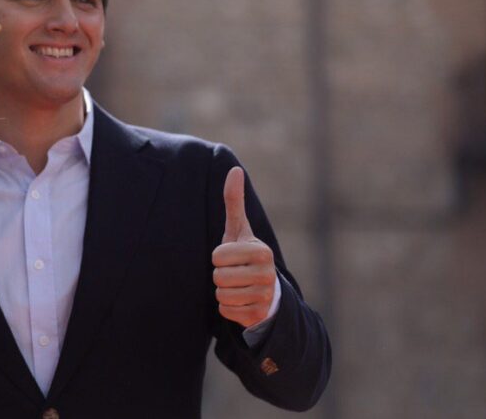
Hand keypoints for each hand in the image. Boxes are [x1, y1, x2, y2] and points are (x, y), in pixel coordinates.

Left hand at [212, 167, 275, 327]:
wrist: (265, 291)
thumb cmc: (245, 255)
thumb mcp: (239, 230)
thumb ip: (234, 201)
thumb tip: (234, 169)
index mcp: (261, 251)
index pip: (218, 256)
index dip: (219, 257)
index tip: (232, 257)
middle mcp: (267, 273)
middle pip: (218, 276)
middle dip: (220, 275)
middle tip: (235, 273)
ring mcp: (265, 296)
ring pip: (221, 295)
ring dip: (223, 292)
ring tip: (238, 286)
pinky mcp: (259, 315)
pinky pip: (225, 311)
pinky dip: (228, 308)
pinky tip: (241, 302)